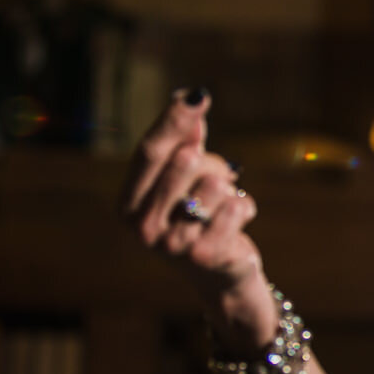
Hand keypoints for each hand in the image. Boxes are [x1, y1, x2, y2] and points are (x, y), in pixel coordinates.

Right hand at [121, 89, 269, 332]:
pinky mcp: (206, 254)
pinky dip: (245, 206)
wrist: (220, 277)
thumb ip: (184, 143)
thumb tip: (189, 102)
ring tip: (223, 207)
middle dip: (211, 162)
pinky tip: (236, 224)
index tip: (197, 96)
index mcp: (128, 202)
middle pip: (185, 161)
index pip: (149, 151)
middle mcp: (142, 225)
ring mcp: (172, 243)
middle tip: (219, 179)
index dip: (173, 121)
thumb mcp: (184, 182)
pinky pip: (237, 206)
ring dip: (230, 189)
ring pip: (216, 183)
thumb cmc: (199, 219)